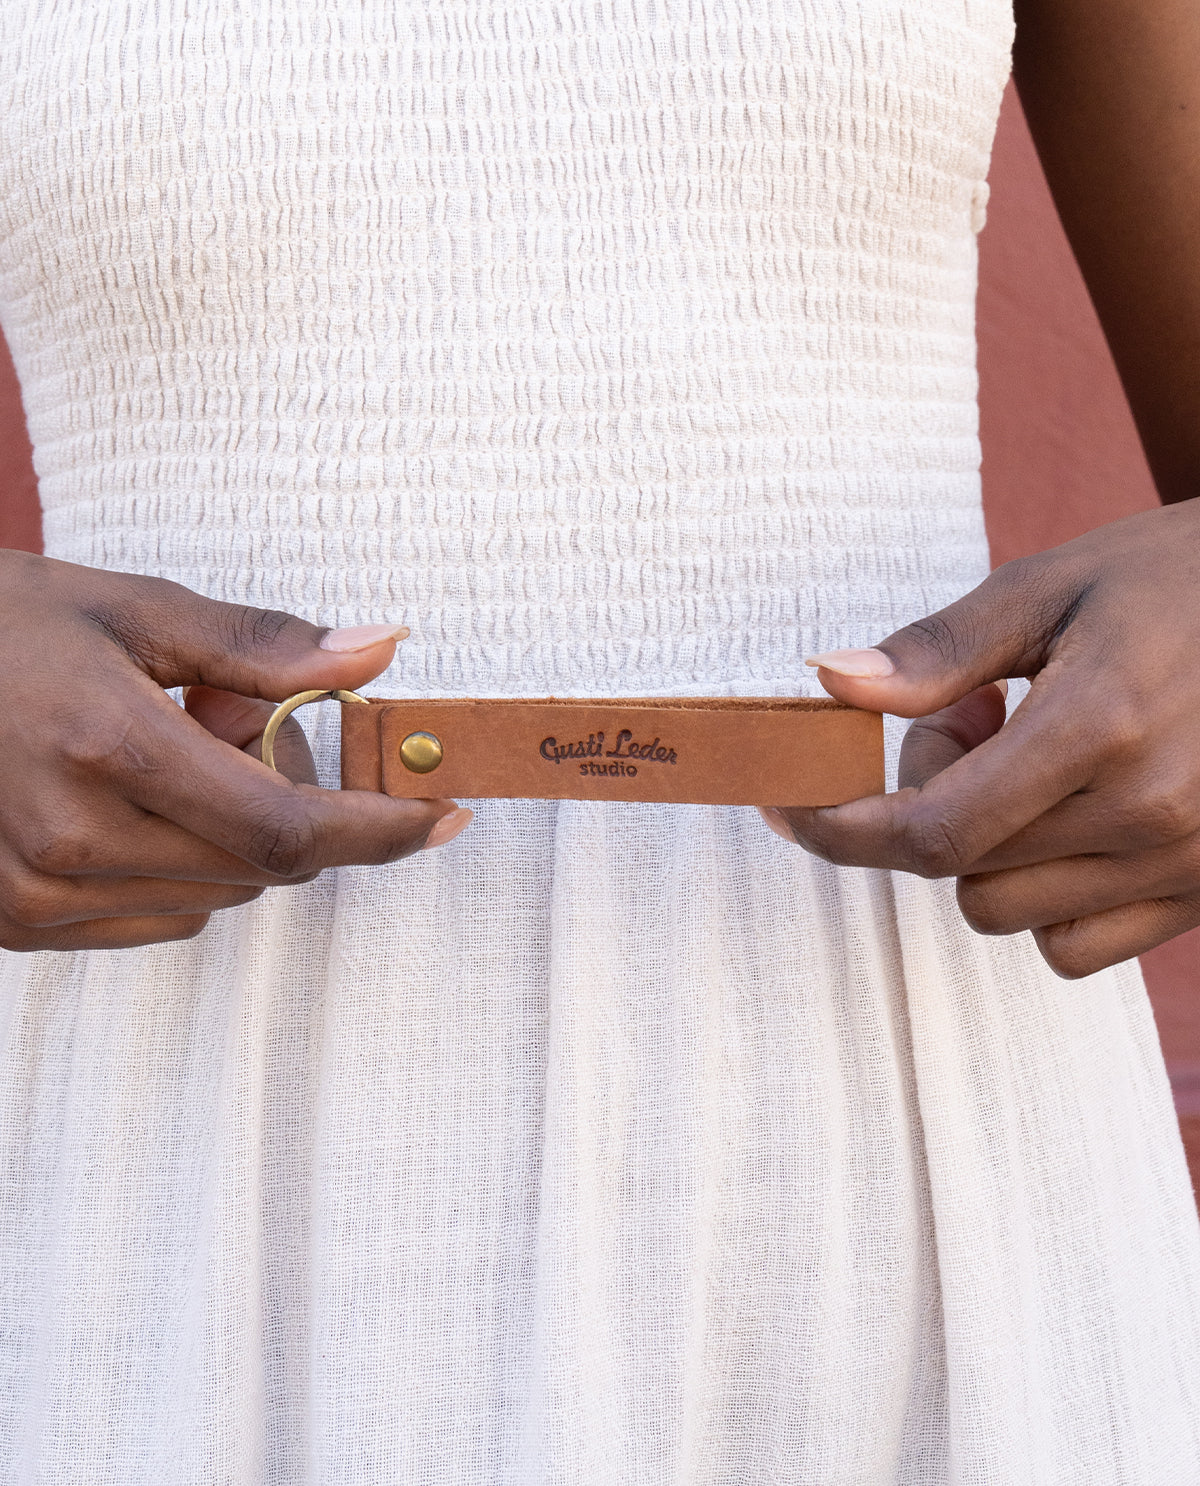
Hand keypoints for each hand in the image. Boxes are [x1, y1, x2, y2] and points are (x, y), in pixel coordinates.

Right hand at [0, 550, 470, 951]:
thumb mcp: (133, 610)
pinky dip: (183, 869)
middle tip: (248, 727)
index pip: (288, 828)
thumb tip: (380, 651)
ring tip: (170, 756)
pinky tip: (132, 804)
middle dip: (297, 807)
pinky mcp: (17, 925)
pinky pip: (161, 920)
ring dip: (235, 838)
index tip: (441, 813)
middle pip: (264, 868)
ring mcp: (37, 895)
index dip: (380, 829)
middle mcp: (72, 839)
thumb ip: (262, 645)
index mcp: (109, 748)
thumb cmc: (6, 625)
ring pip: (218, 898)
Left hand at [761, 501, 1199, 977]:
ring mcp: (1188, 865)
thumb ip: (937, 652)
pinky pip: (1075, 946)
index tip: (787, 806)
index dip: (839, 830)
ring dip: (982, 849)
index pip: (929, 830)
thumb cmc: (1178, 577)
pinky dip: (1041, 897)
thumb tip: (829, 684)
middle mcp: (1150, 815)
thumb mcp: (1052, 585)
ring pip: (1009, 914)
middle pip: (958, 871)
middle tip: (974, 716)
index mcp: (1101, 726)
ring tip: (1036, 757)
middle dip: (925, 801)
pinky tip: (1071, 817)